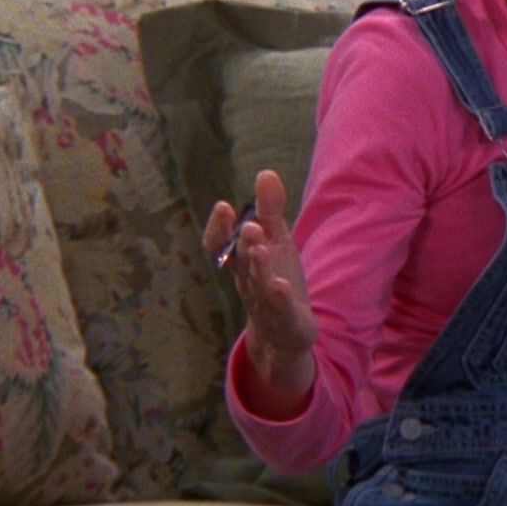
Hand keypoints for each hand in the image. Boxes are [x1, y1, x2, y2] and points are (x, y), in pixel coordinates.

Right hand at [203, 170, 318, 415]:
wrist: (283, 333)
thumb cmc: (274, 278)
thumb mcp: (276, 240)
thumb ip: (270, 209)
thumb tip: (266, 172)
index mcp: (243, 261)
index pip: (221, 245)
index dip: (219, 229)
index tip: (223, 207)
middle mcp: (249, 281)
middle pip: (242, 262)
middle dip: (244, 244)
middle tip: (248, 226)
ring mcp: (266, 302)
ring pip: (258, 285)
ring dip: (259, 267)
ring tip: (262, 249)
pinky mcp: (287, 320)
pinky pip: (280, 310)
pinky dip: (279, 298)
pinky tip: (282, 285)